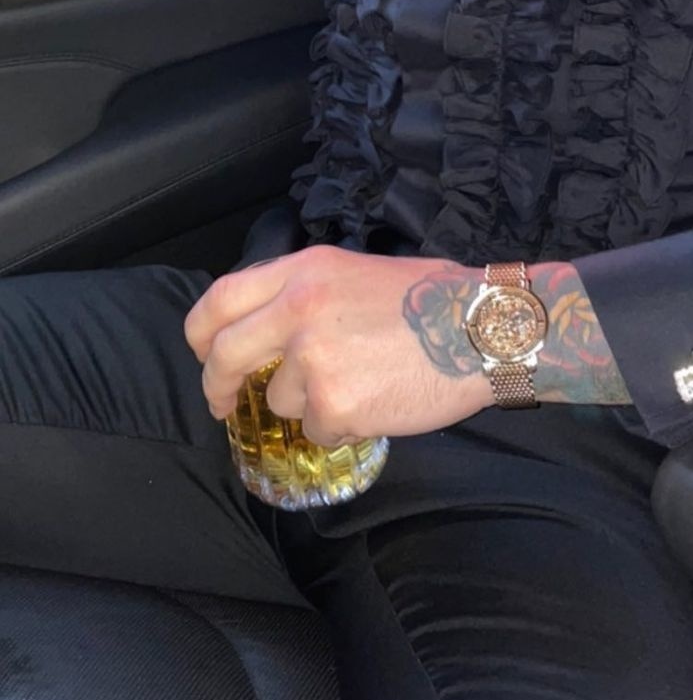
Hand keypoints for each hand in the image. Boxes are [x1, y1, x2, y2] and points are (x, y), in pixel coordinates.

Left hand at [184, 246, 490, 442]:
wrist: (485, 330)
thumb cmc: (434, 299)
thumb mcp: (357, 271)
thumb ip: (305, 294)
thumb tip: (267, 329)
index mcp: (303, 271)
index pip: (220, 299)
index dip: (201, 334)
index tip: (205, 354)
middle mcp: (298, 310)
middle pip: (224, 355)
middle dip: (217, 386)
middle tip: (225, 404)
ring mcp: (312, 360)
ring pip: (279, 399)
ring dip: (308, 403)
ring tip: (360, 384)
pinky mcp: (334, 404)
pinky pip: (317, 428)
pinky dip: (341, 426)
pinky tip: (377, 403)